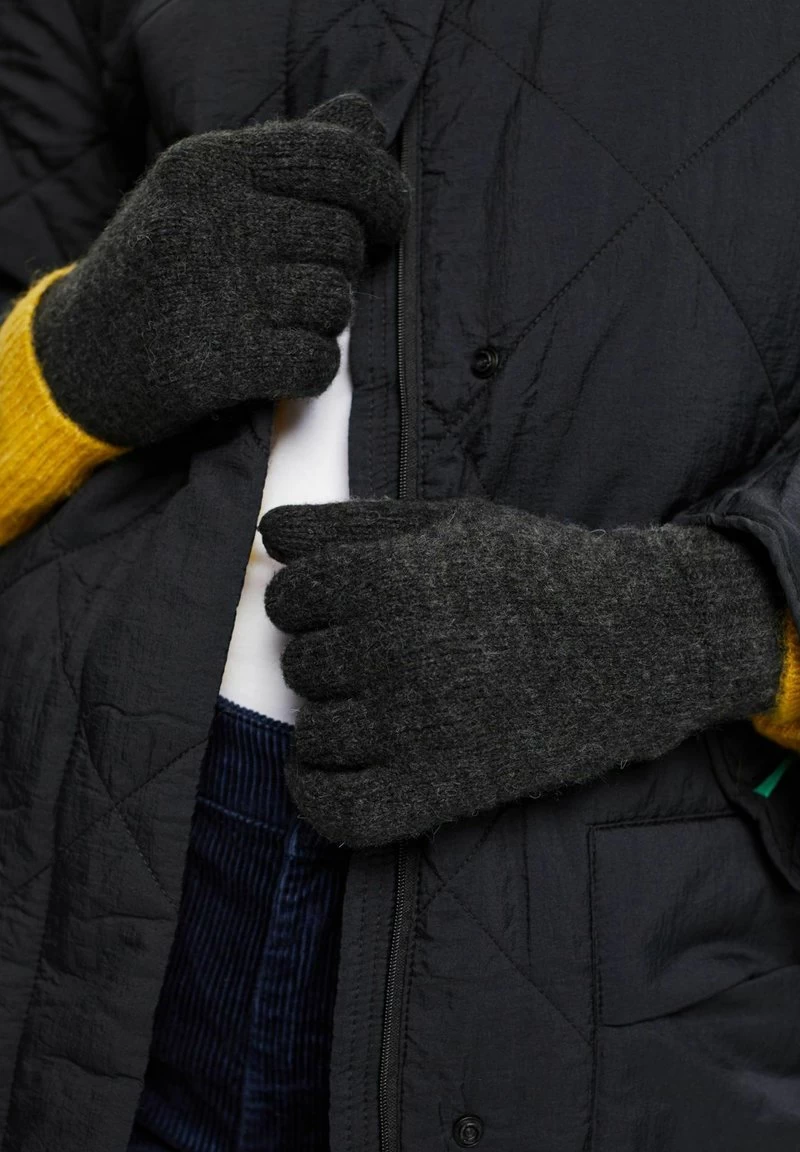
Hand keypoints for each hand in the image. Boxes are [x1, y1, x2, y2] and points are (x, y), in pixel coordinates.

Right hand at [32, 94, 408, 446]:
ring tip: (284, 321)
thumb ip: (290, 153)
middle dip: (340, 268)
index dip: (382, 191)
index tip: (388, 219)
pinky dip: (312, 369)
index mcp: (211, 163)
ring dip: (325, 322)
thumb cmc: (163, 263)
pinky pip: (317, 363)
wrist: (84, 352)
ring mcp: (217, 291)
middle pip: (343, 238)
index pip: (336, 158)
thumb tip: (365, 118)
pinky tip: (284, 363)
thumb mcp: (206, 189)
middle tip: (303, 283)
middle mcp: (214, 218)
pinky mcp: (221, 362)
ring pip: (336, 302)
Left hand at [260, 497, 783, 845]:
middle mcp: (388, 650)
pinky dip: (319, 794)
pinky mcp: (439, 789)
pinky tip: (333, 770)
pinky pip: (336, 811)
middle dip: (332, 658)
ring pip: (312, 736)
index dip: (312, 601)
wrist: (637, 641)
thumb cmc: (539, 574)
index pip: (288, 598)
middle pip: (299, 665)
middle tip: (387, 656)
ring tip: (382, 706)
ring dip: (334, 722)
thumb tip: (270, 534)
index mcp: (385, 578)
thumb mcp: (451, 523)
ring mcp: (412, 726)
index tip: (346, 607)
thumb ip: (354, 524)